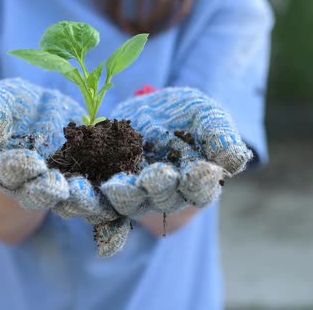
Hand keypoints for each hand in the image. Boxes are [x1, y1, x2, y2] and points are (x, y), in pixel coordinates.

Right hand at [0, 78, 128, 254]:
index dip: (20, 170)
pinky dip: (123, 194)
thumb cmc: (11, 108)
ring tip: (104, 190)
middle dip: (55, 193)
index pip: (11, 174)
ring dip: (93, 200)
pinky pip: (110, 193)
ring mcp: (70, 189)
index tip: (32, 163)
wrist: (40, 116)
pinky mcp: (98, 182)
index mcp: (9, 170)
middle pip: (46, 197)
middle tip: (64, 188)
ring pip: (81, 202)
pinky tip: (138, 186)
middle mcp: (38, 188)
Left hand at [100, 87, 252, 217]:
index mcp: (194, 182)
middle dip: (157, 188)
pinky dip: (86, 199)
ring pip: (126, 202)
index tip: (199, 171)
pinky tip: (77, 192)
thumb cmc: (182, 114)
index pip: (200, 189)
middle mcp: (162, 195)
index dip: (199, 182)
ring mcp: (131, 194)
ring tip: (115, 186)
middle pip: (161, 198)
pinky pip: (94, 198)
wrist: (144, 110)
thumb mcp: (204, 114)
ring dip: (121, 196)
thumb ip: (219, 134)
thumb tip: (235, 159)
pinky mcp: (101, 186)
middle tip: (153, 176)